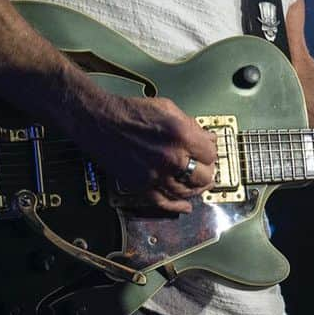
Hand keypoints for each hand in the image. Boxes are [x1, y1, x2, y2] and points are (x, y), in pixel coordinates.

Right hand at [69, 93, 217, 213]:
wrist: (102, 122)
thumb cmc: (133, 112)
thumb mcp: (169, 109)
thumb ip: (191, 125)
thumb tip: (207, 137)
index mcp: (181, 135)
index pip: (210, 153)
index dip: (211, 152)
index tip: (208, 152)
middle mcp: (171, 157)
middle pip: (202, 175)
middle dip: (206, 171)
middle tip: (206, 169)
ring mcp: (156, 174)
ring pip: (186, 191)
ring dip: (196, 189)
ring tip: (199, 185)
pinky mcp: (141, 185)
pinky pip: (163, 202)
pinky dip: (176, 206)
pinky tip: (186, 206)